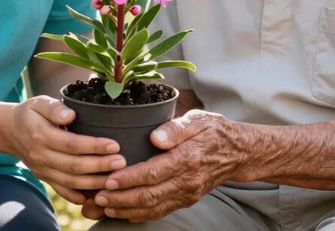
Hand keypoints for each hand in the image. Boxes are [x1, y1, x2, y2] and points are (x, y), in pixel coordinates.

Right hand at [9, 95, 126, 203]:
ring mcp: (43, 170)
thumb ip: (54, 107)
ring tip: (116, 178)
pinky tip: (97, 194)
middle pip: (74, 166)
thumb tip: (71, 114)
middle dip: (100, 166)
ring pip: (72, 182)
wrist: (9, 131)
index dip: (94, 146)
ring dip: (95, 183)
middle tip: (122, 162)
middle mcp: (41, 156)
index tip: (114, 145)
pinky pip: (64, 191)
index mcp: (41, 136)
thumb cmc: (30, 113)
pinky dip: (80, 196)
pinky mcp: (45, 178)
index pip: (72, 144)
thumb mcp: (39, 102)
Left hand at [84, 109, 243, 221]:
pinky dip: (139, 214)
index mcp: (188, 158)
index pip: (153, 173)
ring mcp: (187, 193)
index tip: (108, 180)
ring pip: (152, 208)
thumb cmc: (213, 130)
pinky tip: (121, 212)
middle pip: (149, 196)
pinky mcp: (186, 199)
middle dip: (120, 199)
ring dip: (125, 210)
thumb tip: (155, 137)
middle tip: (96, 197)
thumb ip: (176, 127)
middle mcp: (188, 181)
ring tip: (101, 208)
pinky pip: (160, 211)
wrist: (238, 152)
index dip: (129, 179)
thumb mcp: (198, 119)